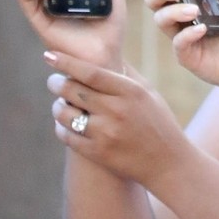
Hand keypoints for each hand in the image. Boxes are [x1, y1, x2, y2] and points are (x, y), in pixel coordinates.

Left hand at [45, 49, 184, 186]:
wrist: (169, 164)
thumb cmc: (159, 122)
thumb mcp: (149, 92)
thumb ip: (125, 73)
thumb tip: (102, 54)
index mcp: (130, 91)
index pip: (90, 72)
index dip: (66, 62)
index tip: (49, 55)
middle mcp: (116, 110)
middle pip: (72, 91)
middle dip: (56, 83)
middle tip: (53, 82)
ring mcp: (106, 134)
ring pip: (65, 114)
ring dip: (58, 107)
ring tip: (62, 104)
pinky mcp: (98, 153)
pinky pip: (67, 136)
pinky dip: (61, 128)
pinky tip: (66, 124)